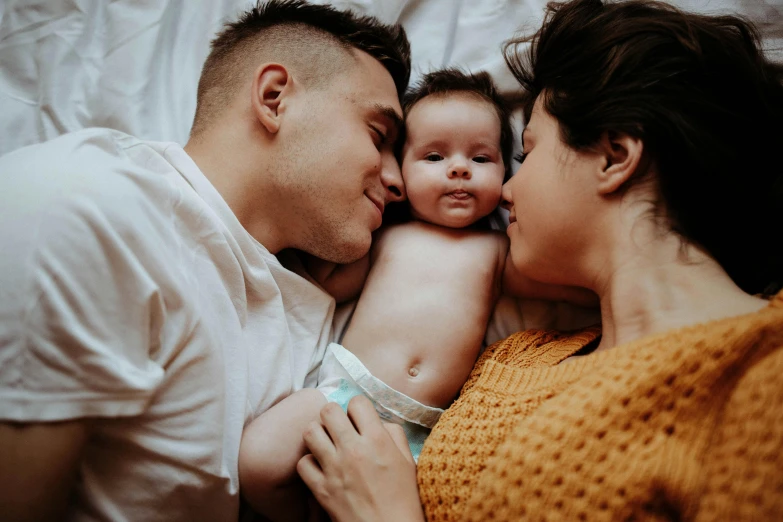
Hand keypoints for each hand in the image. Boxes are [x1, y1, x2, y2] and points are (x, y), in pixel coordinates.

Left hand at [297, 396, 424, 521]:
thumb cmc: (404, 500)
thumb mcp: (408, 461)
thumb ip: (394, 435)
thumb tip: (379, 422)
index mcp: (377, 440)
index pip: (357, 402)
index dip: (358, 408)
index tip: (359, 418)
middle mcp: (353, 449)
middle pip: (328, 410)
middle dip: (334, 415)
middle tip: (339, 427)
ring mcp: (334, 468)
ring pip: (310, 432)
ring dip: (318, 434)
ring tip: (326, 443)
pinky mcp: (321, 489)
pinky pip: (303, 463)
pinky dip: (309, 463)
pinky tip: (320, 467)